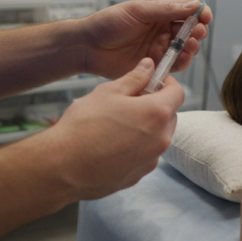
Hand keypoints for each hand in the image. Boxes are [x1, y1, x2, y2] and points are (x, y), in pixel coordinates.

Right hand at [41, 58, 184, 199]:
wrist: (63, 166)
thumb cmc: (84, 125)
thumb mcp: (109, 92)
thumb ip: (135, 78)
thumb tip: (149, 66)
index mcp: (157, 114)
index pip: (178, 93)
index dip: (167, 84)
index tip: (153, 81)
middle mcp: (161, 140)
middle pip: (169, 116)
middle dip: (155, 105)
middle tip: (130, 101)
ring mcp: (150, 160)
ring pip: (157, 137)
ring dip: (146, 128)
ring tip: (117, 125)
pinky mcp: (138, 176)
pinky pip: (145, 155)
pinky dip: (136, 147)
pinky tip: (111, 145)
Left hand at [80, 0, 211, 79]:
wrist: (88, 46)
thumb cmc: (108, 23)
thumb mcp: (138, 10)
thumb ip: (165, 9)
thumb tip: (192, 5)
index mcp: (160, 15)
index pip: (186, 13)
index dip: (199, 14)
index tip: (205, 16)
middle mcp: (162, 32)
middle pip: (189, 32)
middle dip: (197, 32)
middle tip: (198, 33)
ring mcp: (159, 50)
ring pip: (184, 50)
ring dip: (191, 48)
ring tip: (190, 46)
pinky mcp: (154, 67)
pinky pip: (173, 67)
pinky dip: (180, 63)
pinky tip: (181, 59)